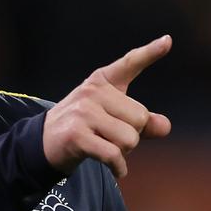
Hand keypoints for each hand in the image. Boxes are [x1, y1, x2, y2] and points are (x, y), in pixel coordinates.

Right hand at [42, 35, 171, 177]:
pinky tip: (115, 169)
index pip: (129, 64)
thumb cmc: (83, 128)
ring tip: (105, 149)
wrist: (43, 142)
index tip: (168, 41)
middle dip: (133, 136)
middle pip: (140, 118)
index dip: (150, 53)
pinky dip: (118, 167)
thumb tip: (165, 126)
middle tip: (110, 138)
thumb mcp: (111, 119)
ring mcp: (82, 112)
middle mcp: (92, 92)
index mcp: (101, 82)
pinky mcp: (76, 134)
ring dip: (124, 152)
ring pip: (129, 138)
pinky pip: (114, 154)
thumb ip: (141, 122)